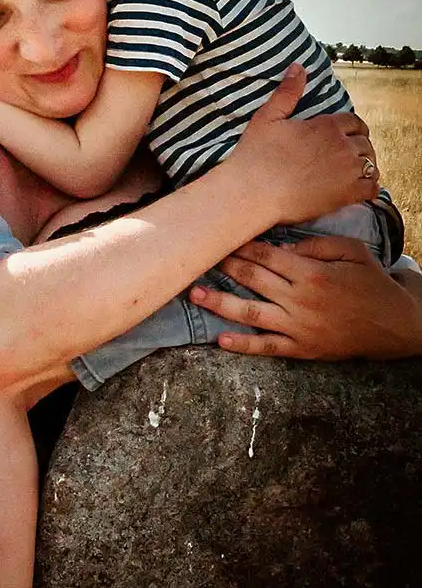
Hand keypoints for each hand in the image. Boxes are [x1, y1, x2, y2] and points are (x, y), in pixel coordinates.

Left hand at [189, 234, 421, 359]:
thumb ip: (315, 245)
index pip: (266, 256)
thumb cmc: (370, 282)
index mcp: (311, 273)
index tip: (221, 238)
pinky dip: (243, 345)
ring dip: (220, 303)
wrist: (392, 324)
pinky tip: (221, 340)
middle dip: (225, 267)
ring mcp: (298, 326)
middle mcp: (299, 299)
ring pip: (251, 313)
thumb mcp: (351, 252)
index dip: (241, 246)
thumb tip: (280, 247)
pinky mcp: (300, 349)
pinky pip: (267, 347)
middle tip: (199, 258)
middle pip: (252, 279)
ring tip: (195, 295)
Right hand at [230, 64, 378, 226]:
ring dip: (365, 167)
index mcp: (326, 125)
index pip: (354, 122)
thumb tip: (298, 66)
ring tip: (353, 173)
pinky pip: (372, 188)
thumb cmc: (256, 156)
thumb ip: (287, 92)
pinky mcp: (346, 194)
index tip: (345, 137)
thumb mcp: (267, 117)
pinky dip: (369, 188)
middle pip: (365, 143)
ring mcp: (347, 171)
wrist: (253, 193)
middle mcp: (342, 145)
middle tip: (347, 156)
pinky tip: (359, 190)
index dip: (351, 129)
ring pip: (370, 165)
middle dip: (358, 147)